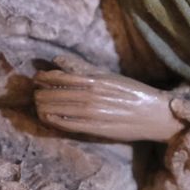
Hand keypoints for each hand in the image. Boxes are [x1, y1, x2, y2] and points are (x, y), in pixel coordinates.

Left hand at [34, 55, 183, 142]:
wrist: (154, 115)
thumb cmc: (133, 93)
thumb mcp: (109, 76)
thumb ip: (83, 68)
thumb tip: (57, 59)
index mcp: (97, 81)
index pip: (61, 78)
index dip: (45, 78)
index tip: (37, 78)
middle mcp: (93, 97)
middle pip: (56, 94)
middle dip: (41, 93)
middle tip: (34, 92)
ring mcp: (94, 114)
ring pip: (59, 109)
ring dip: (43, 106)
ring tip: (37, 104)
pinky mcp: (96, 129)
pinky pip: (68, 125)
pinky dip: (54, 120)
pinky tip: (47, 117)